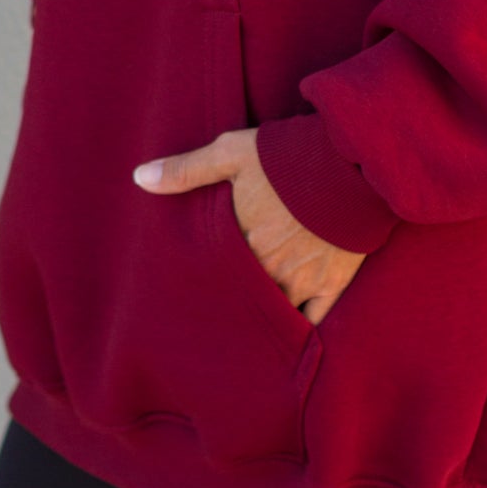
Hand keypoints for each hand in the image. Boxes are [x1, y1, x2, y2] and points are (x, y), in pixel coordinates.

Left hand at [132, 126, 365, 325]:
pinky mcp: (333, 283)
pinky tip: (289, 334)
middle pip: (243, 296)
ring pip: (274, 312)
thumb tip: (138, 178)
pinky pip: (314, 320)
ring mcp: (302, 281)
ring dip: (262, 315)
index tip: (194, 287)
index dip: (206, 280)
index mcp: (241, 242)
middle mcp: (268, 270)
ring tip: (247, 328)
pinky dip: (302, 327)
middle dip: (232, 301)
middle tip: (218, 311)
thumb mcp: (231, 153)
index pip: (214, 274)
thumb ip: (186, 170)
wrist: (348, 160)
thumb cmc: (286, 155)